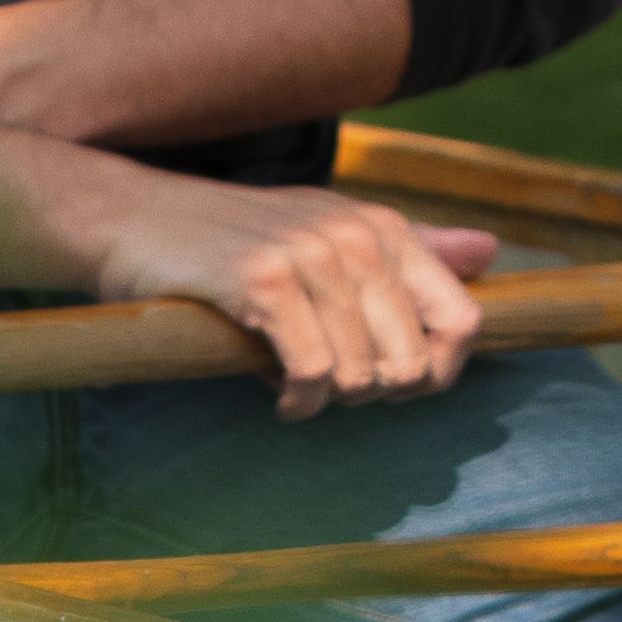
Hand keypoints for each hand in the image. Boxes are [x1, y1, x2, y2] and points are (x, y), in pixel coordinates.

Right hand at [59, 172, 500, 412]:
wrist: (131, 220)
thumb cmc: (233, 242)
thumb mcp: (328, 234)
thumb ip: (411, 250)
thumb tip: (490, 252)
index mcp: (385, 227)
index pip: (461, 321)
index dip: (435, 373)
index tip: (388, 385)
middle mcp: (358, 234)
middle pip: (415, 362)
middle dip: (377, 395)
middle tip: (331, 389)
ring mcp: (312, 254)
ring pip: (363, 374)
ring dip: (329, 401)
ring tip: (295, 388)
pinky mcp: (264, 280)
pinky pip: (312, 372)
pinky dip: (297, 400)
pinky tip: (276, 395)